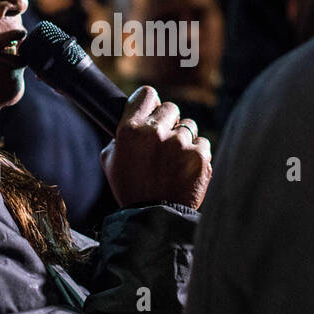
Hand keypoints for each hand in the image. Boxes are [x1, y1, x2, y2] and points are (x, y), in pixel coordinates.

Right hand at [101, 85, 211, 209]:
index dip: (150, 103)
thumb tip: (133, 120)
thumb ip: (120, 136)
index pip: (147, 94)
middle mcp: (155, 132)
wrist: (154, 219)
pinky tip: (186, 169)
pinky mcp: (200, 156)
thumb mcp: (111, 161)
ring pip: (189, 126)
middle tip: (164, 144)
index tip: (152, 112)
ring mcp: (180, 143)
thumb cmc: (130, 189)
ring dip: (184, 139)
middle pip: (170, 108)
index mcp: (130, 130)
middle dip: (168, 123)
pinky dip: (197, 154)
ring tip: (175, 161)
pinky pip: (202, 143)